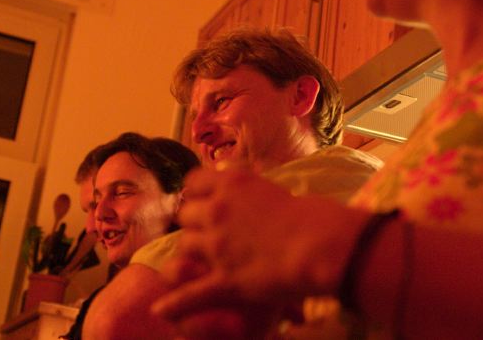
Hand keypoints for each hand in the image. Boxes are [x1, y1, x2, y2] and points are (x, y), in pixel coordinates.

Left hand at [152, 169, 369, 324]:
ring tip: (202, 261)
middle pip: (185, 214)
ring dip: (192, 253)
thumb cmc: (310, 215)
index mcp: (232, 184)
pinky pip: (190, 293)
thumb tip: (228, 172)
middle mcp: (218, 210)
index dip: (196, 193)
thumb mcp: (273, 186)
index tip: (204, 201)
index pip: (193, 182)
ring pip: (184, 246)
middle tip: (208, 234)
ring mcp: (217, 246)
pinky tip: (161, 309)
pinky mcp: (224, 279)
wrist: (321, 245)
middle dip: (194, 223)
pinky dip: (174, 303)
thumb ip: (247, 182)